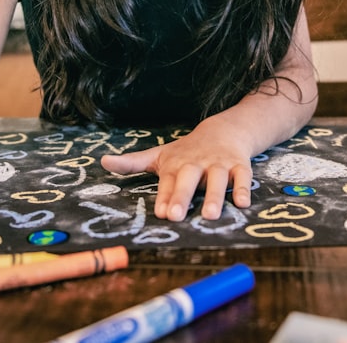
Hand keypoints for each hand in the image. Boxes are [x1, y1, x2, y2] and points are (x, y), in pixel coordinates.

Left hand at [100, 121, 252, 221]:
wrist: (223, 130)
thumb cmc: (186, 151)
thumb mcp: (159, 155)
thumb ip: (132, 162)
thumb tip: (103, 162)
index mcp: (176, 165)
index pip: (168, 182)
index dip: (165, 197)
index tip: (161, 213)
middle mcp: (196, 164)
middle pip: (188, 179)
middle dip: (182, 196)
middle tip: (176, 216)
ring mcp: (218, 164)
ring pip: (217, 179)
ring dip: (215, 196)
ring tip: (211, 215)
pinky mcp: (238, 165)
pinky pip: (242, 176)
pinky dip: (243, 189)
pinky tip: (242, 204)